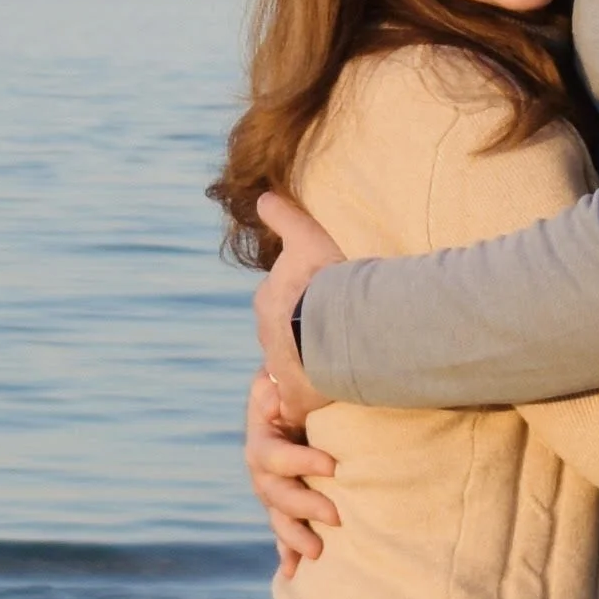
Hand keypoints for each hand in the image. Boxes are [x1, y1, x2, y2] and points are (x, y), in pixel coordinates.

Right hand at [246, 368, 340, 577]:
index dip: (301, 461)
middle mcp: (261, 467)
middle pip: (275, 494)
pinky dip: (287, 551)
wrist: (296, 389)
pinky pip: (281, 529)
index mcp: (262, 436)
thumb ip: (279, 382)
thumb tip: (275, 398)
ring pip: (277, 517)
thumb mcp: (286, 371)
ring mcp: (270, 487)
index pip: (275, 455)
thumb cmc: (298, 378)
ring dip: (295, 537)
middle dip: (305, 507)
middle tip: (337, 516)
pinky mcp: (283, 500)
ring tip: (319, 552)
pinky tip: (292, 572)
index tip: (333, 466)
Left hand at [254, 191, 344, 422]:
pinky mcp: (297, 396)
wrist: (337, 324)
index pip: (278, 302)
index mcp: (268, 302)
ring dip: (308, 363)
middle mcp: (268, 335)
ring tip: (337, 360)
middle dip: (300, 333)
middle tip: (330, 329)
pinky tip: (327, 396)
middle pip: (282, 335)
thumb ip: (284, 217)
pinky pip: (299, 402)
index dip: (298, 300)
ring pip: (293, 366)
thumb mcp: (305, 237)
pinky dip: (307, 401)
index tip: (318, 300)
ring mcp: (281, 368)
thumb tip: (261, 196)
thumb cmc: (324, 279)